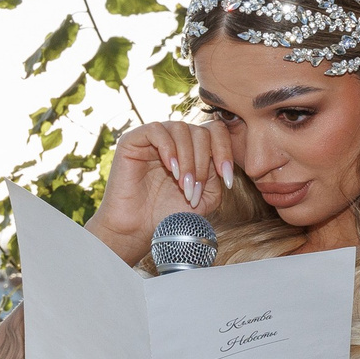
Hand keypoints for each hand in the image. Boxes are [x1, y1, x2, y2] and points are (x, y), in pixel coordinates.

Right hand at [92, 121, 231, 263]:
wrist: (138, 229)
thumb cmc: (168, 214)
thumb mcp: (205, 197)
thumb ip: (216, 175)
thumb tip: (219, 157)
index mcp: (192, 148)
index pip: (215, 132)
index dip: (225, 151)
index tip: (227, 180)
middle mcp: (174, 139)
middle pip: (201, 131)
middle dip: (203, 162)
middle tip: (195, 189)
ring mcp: (153, 138)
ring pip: (181, 129)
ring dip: (188, 159)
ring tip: (182, 184)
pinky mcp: (132, 140)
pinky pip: (156, 130)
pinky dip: (168, 148)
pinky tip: (171, 169)